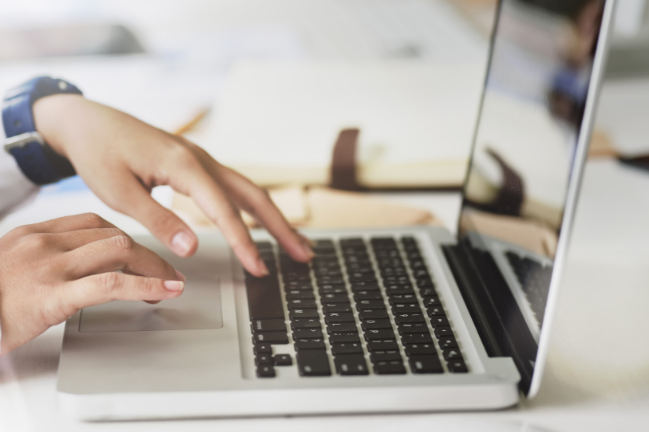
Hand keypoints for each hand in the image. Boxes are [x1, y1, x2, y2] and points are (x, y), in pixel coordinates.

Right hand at [0, 214, 184, 354]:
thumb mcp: (8, 265)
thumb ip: (40, 258)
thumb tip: (75, 265)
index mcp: (33, 233)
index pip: (93, 222)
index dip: (124, 237)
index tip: (140, 252)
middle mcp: (43, 243)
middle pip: (112, 235)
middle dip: (146, 254)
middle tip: (166, 272)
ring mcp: (48, 266)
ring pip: (118, 251)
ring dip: (153, 268)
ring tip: (170, 284)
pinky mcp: (53, 295)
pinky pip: (110, 284)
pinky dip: (145, 286)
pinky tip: (164, 292)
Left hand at [33, 95, 312, 276]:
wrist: (87, 120)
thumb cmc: (99, 153)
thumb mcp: (119, 192)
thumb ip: (158, 220)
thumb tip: (191, 249)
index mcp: (185, 165)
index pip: (224, 210)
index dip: (244, 242)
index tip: (259, 268)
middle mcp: (203, 159)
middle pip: (254, 195)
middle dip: (282, 227)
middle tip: (305, 255)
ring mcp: (203, 160)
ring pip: (250, 190)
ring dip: (275, 218)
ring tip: (296, 243)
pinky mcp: (198, 164)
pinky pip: (235, 187)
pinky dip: (255, 208)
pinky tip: (263, 222)